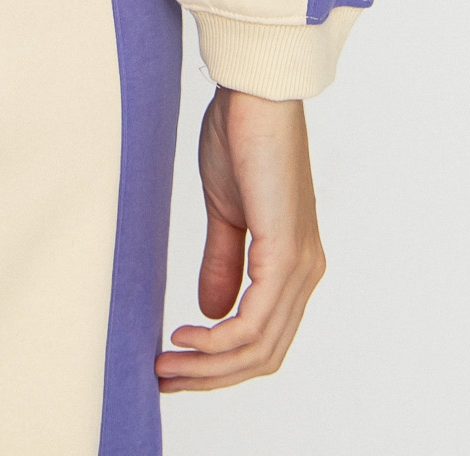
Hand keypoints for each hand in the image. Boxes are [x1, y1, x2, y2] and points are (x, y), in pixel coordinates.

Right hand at [155, 88, 325, 392]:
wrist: (255, 92)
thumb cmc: (243, 137)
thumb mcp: (226, 210)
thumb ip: (223, 261)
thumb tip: (211, 312)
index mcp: (294, 263)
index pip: (264, 338)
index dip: (221, 361)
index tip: (175, 363)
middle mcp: (305, 273)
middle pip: (263, 355)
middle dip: (211, 375)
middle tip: (163, 377)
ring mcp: (300, 266)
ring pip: (258, 347)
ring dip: (209, 365)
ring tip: (166, 364)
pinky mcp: (285, 253)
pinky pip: (254, 322)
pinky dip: (219, 340)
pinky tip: (187, 334)